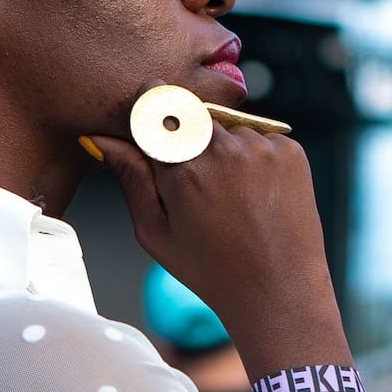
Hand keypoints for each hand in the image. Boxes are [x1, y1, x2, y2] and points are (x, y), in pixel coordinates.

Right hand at [84, 86, 340, 361]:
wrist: (278, 290)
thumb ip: (130, 178)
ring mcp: (260, 146)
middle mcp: (222, 148)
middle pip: (191, 111)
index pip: (153, 102)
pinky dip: (253, 157)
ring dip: (222, 148)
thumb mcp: (155, 231)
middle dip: (186, 134)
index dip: (148, 106)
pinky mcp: (290, 149)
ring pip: (227, 126)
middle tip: (195, 181)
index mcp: (180, 167)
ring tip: (230, 196)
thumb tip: (101, 139)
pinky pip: (261, 137)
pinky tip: (254, 195)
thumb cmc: (209, 269)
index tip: (148, 117)